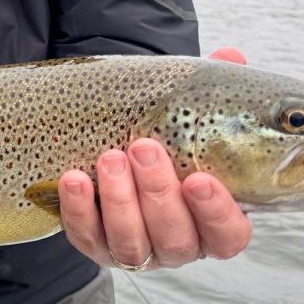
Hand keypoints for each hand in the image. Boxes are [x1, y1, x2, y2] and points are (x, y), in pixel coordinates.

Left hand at [58, 47, 252, 270]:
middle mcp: (178, 241)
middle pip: (176, 237)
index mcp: (211, 218)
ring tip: (110, 157)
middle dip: (158, 193)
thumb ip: (213, 89)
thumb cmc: (165, 133)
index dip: (217, 213)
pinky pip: (86, 235)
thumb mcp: (188, 112)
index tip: (199, 179)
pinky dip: (78, 209)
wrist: (112, 142)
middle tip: (143, 148)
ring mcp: (136, 247)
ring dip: (120, 200)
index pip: (227, 233)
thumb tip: (231, 56)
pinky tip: (73, 179)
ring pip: (132, 242)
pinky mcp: (95, 242)